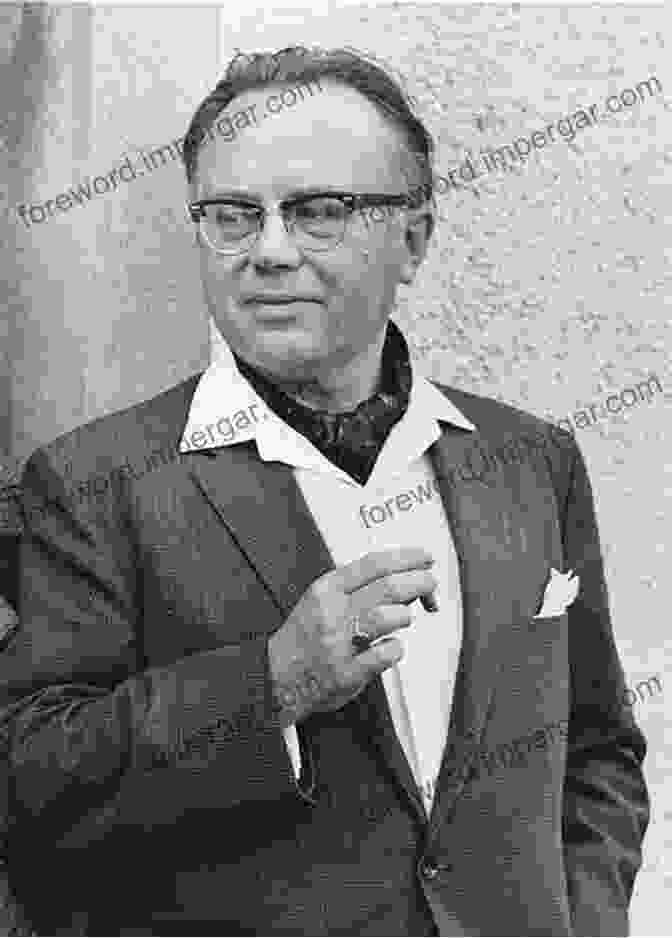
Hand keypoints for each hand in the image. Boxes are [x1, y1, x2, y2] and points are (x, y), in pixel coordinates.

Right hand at [267, 547, 437, 726]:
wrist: (275, 676)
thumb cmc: (305, 636)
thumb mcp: (320, 599)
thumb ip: (355, 587)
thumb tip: (403, 575)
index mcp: (326, 589)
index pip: (373, 564)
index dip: (406, 558)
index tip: (426, 558)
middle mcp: (332, 613)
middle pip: (387, 587)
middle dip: (419, 582)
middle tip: (429, 584)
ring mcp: (339, 644)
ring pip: (387, 616)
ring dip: (405, 615)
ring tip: (404, 617)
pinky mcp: (346, 673)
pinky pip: (385, 654)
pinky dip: (396, 648)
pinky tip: (391, 646)